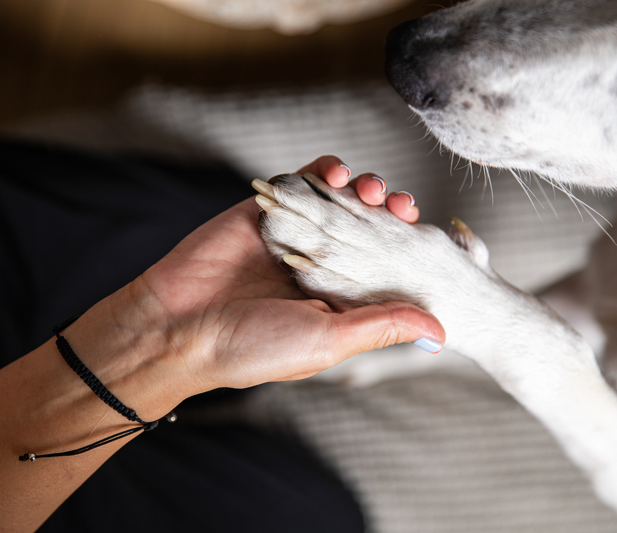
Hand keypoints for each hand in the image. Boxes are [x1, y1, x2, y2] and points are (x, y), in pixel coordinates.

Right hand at [73, 157, 443, 417]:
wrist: (176, 327)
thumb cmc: (252, 347)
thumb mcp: (326, 343)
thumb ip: (381, 327)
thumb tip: (440, 329)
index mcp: (336, 299)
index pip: (383, 266)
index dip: (406, 249)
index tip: (426, 235)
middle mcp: (318, 266)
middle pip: (366, 228)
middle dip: (390, 214)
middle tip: (403, 208)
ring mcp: (292, 236)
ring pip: (339, 201)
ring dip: (362, 189)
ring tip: (373, 190)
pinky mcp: (263, 211)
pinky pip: (300, 182)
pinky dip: (321, 171)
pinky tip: (337, 173)